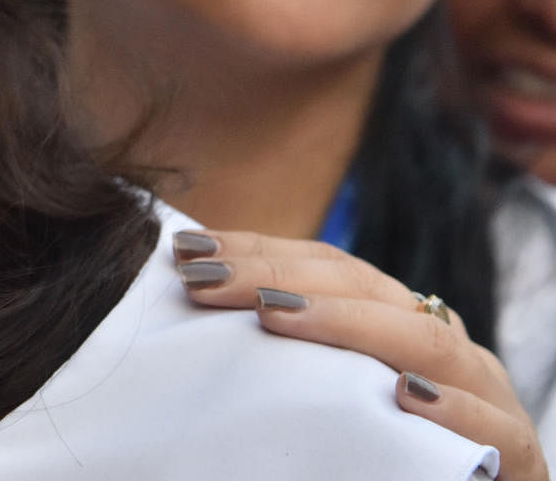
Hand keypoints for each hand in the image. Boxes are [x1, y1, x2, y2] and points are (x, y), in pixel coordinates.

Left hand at [173, 228, 547, 480]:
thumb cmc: (387, 459)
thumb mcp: (332, 396)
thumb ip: (291, 359)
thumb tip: (198, 305)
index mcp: (396, 321)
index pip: (323, 266)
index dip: (257, 250)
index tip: (188, 251)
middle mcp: (441, 343)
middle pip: (362, 288)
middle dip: (276, 275)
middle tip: (206, 279)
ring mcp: (486, 394)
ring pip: (425, 341)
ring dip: (347, 323)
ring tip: (274, 316)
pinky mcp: (521, 460)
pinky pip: (494, 428)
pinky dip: (452, 410)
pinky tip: (405, 399)